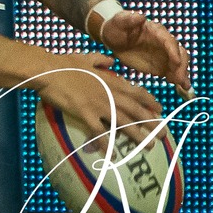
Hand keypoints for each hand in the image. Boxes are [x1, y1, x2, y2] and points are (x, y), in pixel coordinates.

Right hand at [30, 52, 159, 137]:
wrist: (48, 70)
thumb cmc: (65, 63)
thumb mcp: (86, 57)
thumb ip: (101, 60)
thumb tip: (111, 61)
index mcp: (110, 80)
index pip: (136, 92)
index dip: (150, 101)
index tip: (160, 110)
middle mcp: (109, 94)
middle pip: (135, 110)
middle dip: (152, 122)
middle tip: (163, 134)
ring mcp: (98, 105)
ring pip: (123, 122)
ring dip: (138, 135)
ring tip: (149, 146)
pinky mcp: (85, 114)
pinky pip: (99, 132)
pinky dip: (106, 144)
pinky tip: (112, 156)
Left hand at [98, 9, 193, 99]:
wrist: (114, 38)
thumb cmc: (116, 27)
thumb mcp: (118, 22)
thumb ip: (128, 19)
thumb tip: (140, 16)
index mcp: (155, 30)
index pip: (168, 40)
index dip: (173, 51)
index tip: (176, 62)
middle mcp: (163, 42)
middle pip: (179, 52)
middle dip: (181, 65)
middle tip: (179, 79)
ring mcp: (164, 54)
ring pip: (179, 63)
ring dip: (182, 73)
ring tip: (183, 85)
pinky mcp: (161, 65)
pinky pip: (174, 72)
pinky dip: (179, 79)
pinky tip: (183, 87)